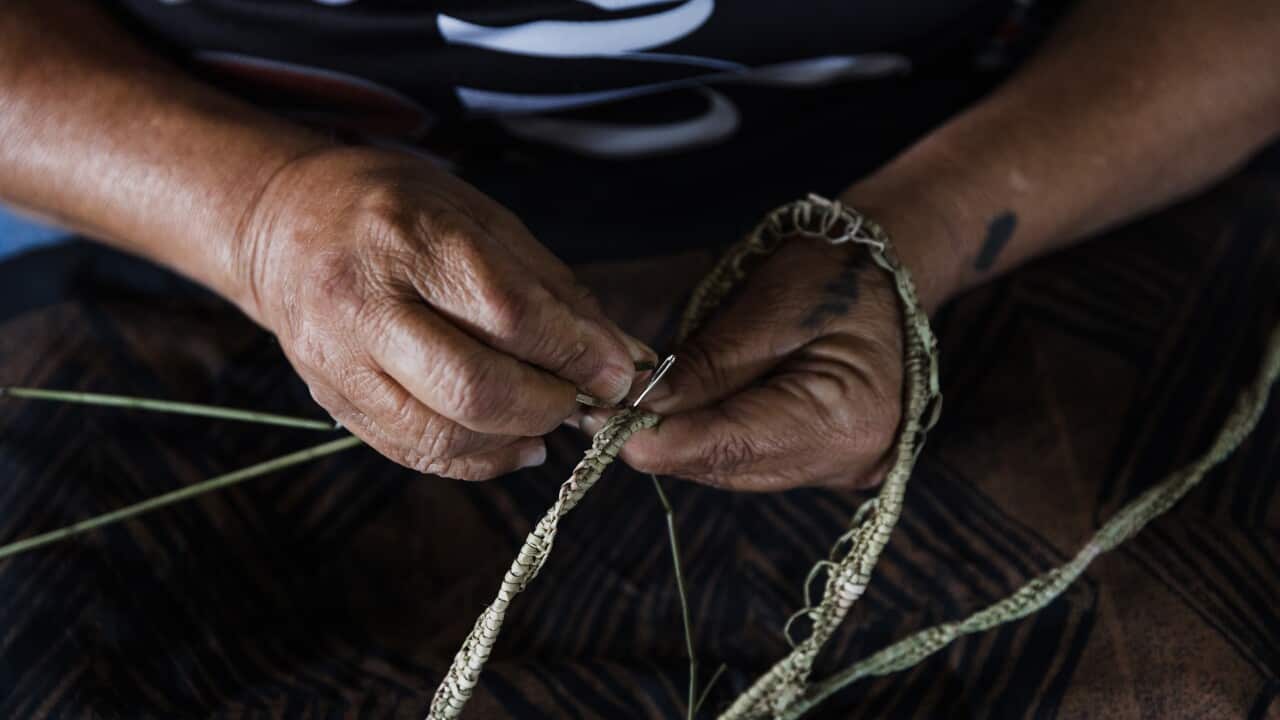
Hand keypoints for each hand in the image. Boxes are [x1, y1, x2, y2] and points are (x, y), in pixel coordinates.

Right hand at [237, 147, 653, 479]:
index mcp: (407, 237)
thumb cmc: (398, 210)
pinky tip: (510, 441)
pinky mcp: (330, 400)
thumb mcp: (481, 219)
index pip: (507, 314)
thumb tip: (621, 358)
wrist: (284, 222)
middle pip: (473, 388)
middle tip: (580, 396)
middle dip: (548, 405)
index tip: (617, 371)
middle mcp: (362, 302)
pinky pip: (415, 454)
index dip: (574, 353)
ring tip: (546, 417)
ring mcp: (337, 360)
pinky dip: (478, 460)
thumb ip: (553, 291)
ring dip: (515, 439)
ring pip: (443, 435)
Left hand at [585, 235, 903, 490]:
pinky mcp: (822, 461)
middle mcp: (847, 461)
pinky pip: (749, 459)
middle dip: (662, 441)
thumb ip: (705, 366)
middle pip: (729, 465)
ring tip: (623, 411)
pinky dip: (709, 439)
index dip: (662, 441)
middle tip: (596, 415)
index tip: (601, 428)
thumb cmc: (834, 275)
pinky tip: (671, 417)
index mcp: (844, 419)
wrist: (889, 269)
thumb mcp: (765, 309)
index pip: (734, 445)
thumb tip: (639, 405)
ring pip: (733, 468)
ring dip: (680, 443)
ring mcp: (838, 467)